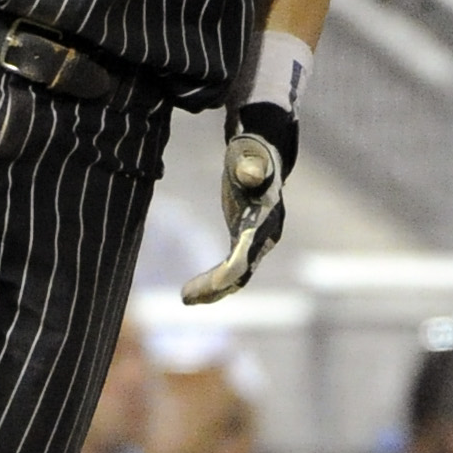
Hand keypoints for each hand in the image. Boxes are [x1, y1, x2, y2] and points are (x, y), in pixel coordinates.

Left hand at [181, 132, 285, 303]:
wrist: (262, 156)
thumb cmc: (252, 154)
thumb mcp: (249, 158)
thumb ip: (250, 167)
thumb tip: (250, 172)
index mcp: (265, 221)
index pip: (246, 254)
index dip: (229, 272)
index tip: (212, 284)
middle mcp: (265, 237)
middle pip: (242, 273)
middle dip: (216, 288)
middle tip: (187, 297)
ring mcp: (257, 243)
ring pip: (237, 277)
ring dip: (212, 291)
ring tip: (186, 298)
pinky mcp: (245, 242)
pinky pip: (231, 270)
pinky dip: (213, 281)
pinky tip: (191, 291)